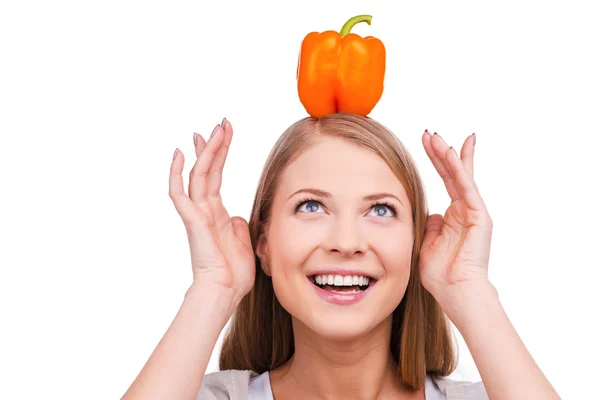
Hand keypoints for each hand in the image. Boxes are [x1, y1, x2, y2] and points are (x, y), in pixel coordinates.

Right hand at [169, 118, 254, 303]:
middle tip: (219, 124)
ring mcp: (197, 214)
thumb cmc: (234, 273)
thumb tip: (238, 216)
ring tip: (210, 130)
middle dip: (213, 145)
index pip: (216, 175)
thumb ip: (240, 226)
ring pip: (198, 175)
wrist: (225, 290)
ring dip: (204, 152)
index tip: (224, 133)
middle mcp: (205, 209)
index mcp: (217, 213)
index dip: (220, 153)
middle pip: (207, 169)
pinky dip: (176, 174)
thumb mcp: (244, 243)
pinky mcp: (192, 221)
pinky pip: (179, 194)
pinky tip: (179, 155)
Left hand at [419, 131, 492, 302]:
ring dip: (448, 156)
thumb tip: (430, 212)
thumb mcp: (427, 243)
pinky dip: (459, 170)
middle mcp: (465, 210)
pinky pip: (466, 188)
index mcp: (454, 215)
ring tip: (436, 137)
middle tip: (429, 133)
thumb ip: (429, 225)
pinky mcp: (479, 217)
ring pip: (460, 176)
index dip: (436, 161)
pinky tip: (451, 154)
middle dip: (440, 152)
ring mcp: (474, 212)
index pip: (445, 180)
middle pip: (452, 173)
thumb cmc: (442, 274)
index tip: (425, 143)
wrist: (456, 292)